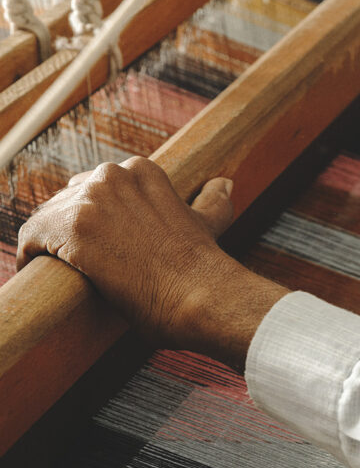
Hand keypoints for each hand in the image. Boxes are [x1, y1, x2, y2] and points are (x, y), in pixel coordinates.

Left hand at [16, 157, 286, 368]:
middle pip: (67, 199)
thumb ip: (212, 202)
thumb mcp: (208, 224)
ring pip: (46, 218)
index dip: (91, 219)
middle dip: (66, 229)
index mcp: (140, 170)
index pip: (95, 188)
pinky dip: (28, 254)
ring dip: (46, 244)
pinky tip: (35, 270)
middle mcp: (112, 176)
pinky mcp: (72, 231)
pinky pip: (30, 237)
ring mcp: (91, 201)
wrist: (202, 297)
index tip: (95, 243)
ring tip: (55, 270)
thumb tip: (223, 184)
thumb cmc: (203, 270)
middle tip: (73, 260)